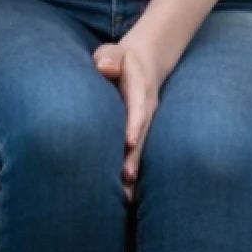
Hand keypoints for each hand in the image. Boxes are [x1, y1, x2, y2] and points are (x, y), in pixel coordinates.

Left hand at [93, 33, 172, 200]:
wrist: (144, 63)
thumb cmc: (118, 59)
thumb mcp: (113, 52)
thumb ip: (109, 57)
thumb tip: (105, 66)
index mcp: (140, 88)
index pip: (138, 107)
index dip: (134, 124)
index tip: (128, 142)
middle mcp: (146, 109)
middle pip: (142, 134)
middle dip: (135, 156)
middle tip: (127, 179)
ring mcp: (146, 123)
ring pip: (141, 149)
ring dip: (134, 171)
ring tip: (126, 198)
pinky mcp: (141, 133)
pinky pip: (138, 154)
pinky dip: (132, 174)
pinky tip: (125, 198)